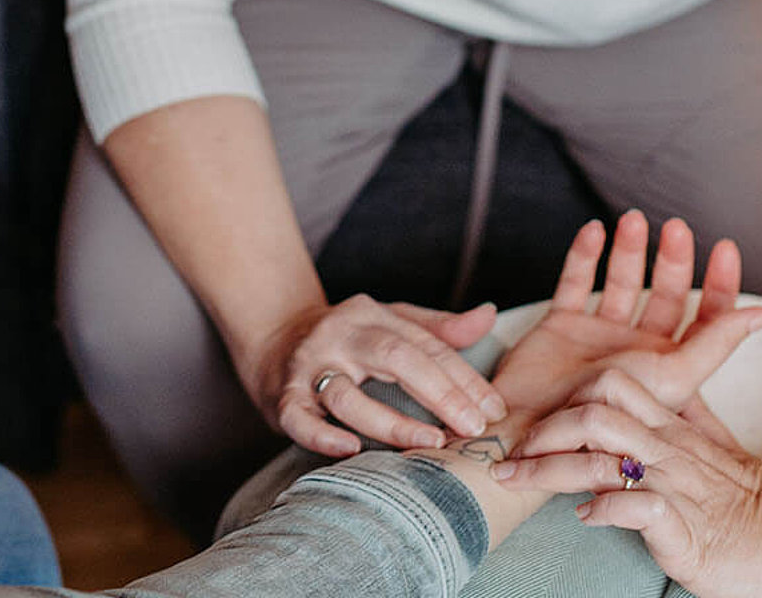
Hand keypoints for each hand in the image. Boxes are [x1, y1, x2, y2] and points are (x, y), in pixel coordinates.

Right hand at [253, 293, 504, 457]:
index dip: (463, 378)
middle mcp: (341, 335)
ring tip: (429, 442)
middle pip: (394, 357)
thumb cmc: (345, 338)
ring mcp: (310, 364)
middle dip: (439, 392)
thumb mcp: (388, 321)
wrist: (271, 335)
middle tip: (472, 427)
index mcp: (371, 315)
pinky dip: (322, 435)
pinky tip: (350, 450)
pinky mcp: (283, 395)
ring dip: (390, 422)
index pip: (425, 344)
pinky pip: (300, 417)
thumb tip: (489, 316)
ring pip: (348, 394)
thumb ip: (437, 328)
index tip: (494, 410)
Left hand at [491, 361, 761, 597]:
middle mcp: (665, 451)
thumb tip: (653, 397)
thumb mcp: (707, 449)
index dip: (565, 398)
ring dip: (549, 469)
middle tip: (509, 457)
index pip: (609, 387)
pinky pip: (635, 507)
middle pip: (592, 418)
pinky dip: (602, 510)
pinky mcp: (682, 529)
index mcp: (668, 429)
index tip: (534, 425)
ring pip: (601, 458)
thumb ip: (680, 418)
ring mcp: (672, 486)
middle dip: (542, 432)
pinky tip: (584, 517)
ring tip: (518, 482)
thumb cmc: (735, 502)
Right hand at [492, 211, 741, 421]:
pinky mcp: (562, 325)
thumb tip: (759, 316)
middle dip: (673, 259)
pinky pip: (574, 282)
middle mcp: (637, 347)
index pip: (705, 319)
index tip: (724, 248)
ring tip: (633, 220)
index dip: (719, 285)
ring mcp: (599, 334)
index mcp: (669, 365)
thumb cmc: (607, 419)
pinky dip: (583, 255)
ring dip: (629, 249)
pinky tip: (594, 232)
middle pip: (664, 293)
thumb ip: (712, 344)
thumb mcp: (671, 379)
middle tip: (677, 228)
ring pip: (621, 281)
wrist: (540, 433)